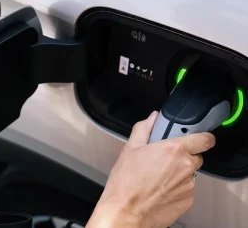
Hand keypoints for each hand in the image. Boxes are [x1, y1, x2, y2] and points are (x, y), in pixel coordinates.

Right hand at [86, 111, 214, 227]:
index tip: (196, 138)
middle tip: (164, 159)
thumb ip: (144, 129)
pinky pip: (187, 189)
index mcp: (173, 150)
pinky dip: (177, 188)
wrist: (125, 212)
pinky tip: (160, 189)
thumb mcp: (130, 149)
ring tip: (158, 178)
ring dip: (179, 173)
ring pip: (190, 173)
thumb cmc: (126, 183)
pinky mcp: (188, 201)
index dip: (202, 137)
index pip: (204, 139)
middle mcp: (185, 167)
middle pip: (196, 156)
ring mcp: (188, 185)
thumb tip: (152, 119)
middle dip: (183, 156)